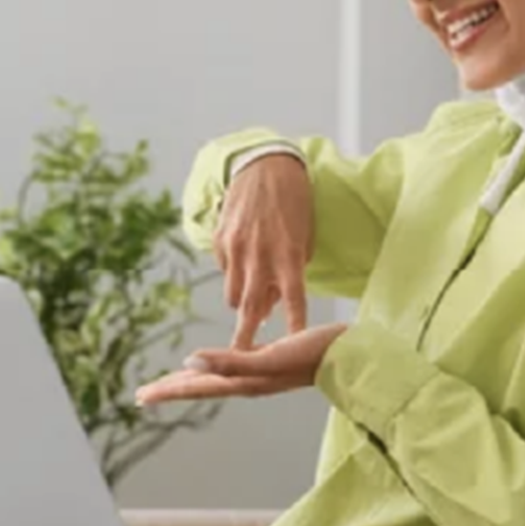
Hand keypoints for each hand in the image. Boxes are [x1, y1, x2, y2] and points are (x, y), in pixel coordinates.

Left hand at [134, 323, 346, 406]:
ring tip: (170, 381)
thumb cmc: (315, 353)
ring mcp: (261, 373)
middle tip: (142, 395)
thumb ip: (231, 362)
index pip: (197, 387)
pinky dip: (215, 365)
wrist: (353, 354)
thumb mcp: (271, 358)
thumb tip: (189, 362)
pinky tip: (214, 362)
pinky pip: (233, 366)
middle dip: (171, 389)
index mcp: (244, 381)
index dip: (167, 390)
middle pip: (201, 386)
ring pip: (215, 379)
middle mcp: (249, 381)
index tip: (141, 396)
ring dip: (190, 380)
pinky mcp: (271, 361)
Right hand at [216, 154, 312, 348]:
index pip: (295, 301)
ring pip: (234, 295)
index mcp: (290, 255)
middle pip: (253, 308)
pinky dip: (234, 273)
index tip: (293, 351)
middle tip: (241, 361)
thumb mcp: (303, 236)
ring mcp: (238, 248)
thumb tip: (272, 302)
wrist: (264, 164)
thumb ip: (291, 270)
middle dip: (245, 339)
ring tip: (252, 299)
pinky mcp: (221, 240)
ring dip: (243, 303)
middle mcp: (262, 255)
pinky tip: (244, 257)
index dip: (293, 327)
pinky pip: (225, 270)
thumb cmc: (294, 203)